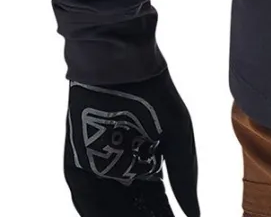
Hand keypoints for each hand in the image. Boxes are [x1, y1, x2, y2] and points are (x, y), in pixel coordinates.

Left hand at [64, 66, 199, 215]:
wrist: (122, 68)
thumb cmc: (155, 97)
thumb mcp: (177, 139)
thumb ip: (183, 179)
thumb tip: (195, 216)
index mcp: (146, 164)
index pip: (154, 203)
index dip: (165, 216)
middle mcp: (121, 170)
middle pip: (132, 209)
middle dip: (145, 216)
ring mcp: (97, 170)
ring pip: (107, 208)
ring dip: (123, 215)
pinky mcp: (76, 167)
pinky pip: (84, 199)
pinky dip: (96, 211)